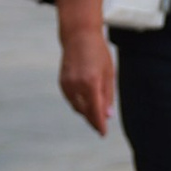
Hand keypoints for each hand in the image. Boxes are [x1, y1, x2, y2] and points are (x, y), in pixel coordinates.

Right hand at [57, 21, 115, 135]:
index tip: (103, 133)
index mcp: (91, 82)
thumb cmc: (98, 53)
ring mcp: (67, 84)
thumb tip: (107, 115)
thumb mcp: (108, 73)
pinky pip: (71, 99)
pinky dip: (79, 103)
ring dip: (86, 112)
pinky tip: (87, 104)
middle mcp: (77, 85)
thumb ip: (108, 95)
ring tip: (95, 115)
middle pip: (85, 111)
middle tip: (101, 126)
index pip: (95, 110)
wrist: (79, 36)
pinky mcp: (62, 82)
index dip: (99, 124)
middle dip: (93, 119)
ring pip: (77, 106)